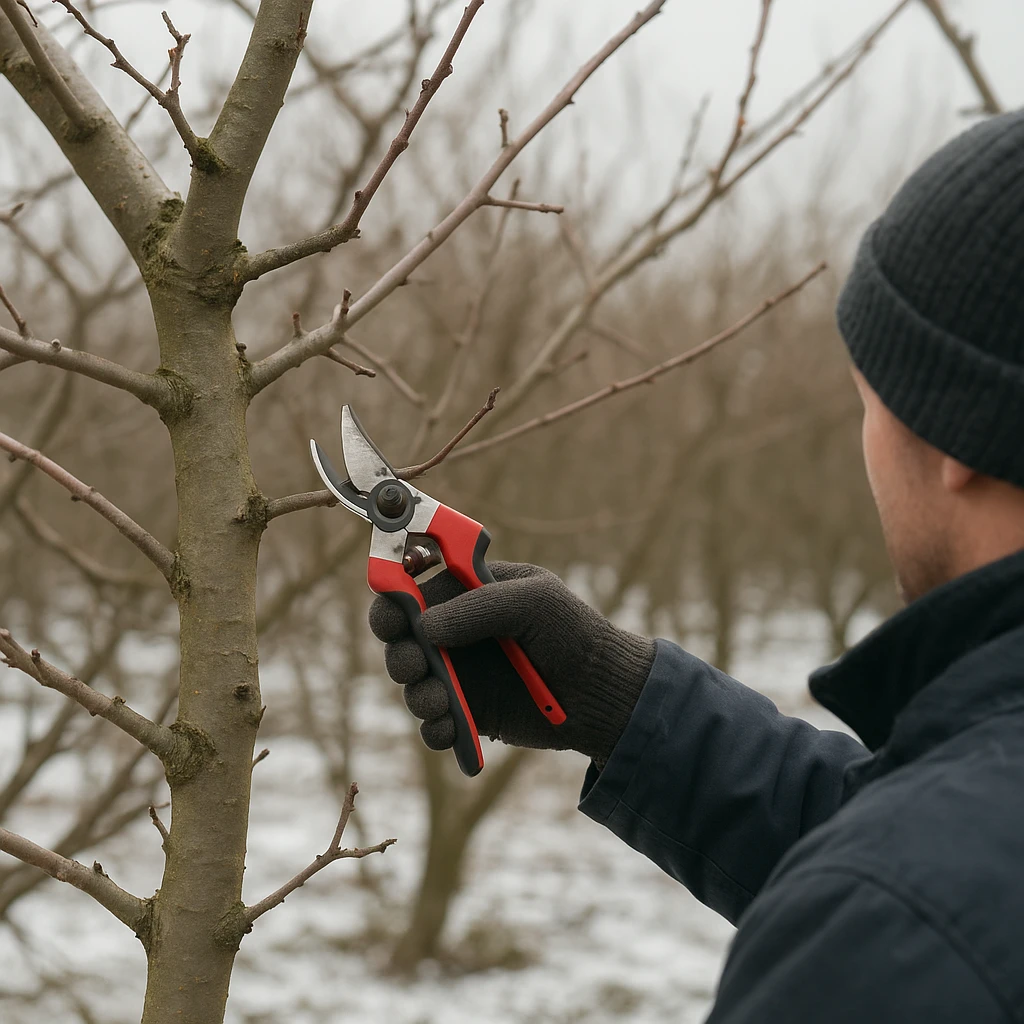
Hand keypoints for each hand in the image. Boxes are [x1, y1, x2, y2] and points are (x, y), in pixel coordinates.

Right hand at [368, 562, 655, 762]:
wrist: (603, 692)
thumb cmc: (572, 632)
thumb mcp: (534, 601)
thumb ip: (478, 606)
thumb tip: (424, 626)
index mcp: (467, 593)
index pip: (412, 589)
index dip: (392, 600)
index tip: (391, 619)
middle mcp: (456, 632)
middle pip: (401, 640)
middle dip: (399, 654)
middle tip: (413, 666)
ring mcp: (460, 674)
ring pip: (413, 684)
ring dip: (417, 694)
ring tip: (440, 702)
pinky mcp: (468, 713)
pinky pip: (434, 723)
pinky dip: (435, 728)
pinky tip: (451, 727)